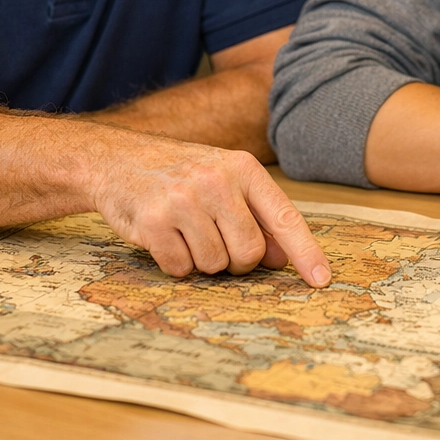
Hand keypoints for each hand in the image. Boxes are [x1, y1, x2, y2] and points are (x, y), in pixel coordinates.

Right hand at [93, 133, 331, 287]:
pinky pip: (181, 269)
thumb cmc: (180, 175)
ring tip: (185, 230)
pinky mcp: (154, 222)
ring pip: (215, 265)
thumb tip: (284, 258)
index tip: (321, 279)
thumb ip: (256, 216)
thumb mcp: (223, 181)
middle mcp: (216, 180)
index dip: (305, 251)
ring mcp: (184, 200)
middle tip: (215, 240)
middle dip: (236, 260)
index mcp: (242, 168)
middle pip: (249, 252)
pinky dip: (175, 263)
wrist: (117, 159)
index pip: (284, 216)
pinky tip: (165, 236)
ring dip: (201, 260)